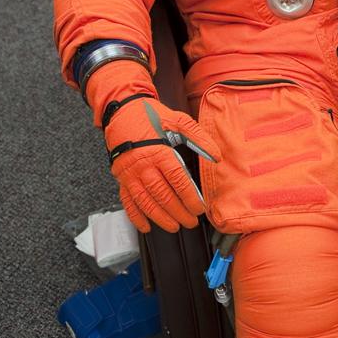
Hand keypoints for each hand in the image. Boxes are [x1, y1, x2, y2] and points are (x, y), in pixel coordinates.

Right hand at [104, 96, 220, 233]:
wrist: (122, 111)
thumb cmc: (152, 116)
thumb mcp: (179, 121)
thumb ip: (199, 139)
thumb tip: (216, 156)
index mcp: (160, 152)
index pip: (178, 180)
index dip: (190, 197)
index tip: (200, 208)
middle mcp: (144, 166)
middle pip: (163, 195)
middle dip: (179, 212)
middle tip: (191, 222)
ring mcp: (130, 174)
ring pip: (146, 202)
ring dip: (160, 217)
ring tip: (174, 227)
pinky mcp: (121, 178)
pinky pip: (127, 201)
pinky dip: (135, 216)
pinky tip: (146, 226)